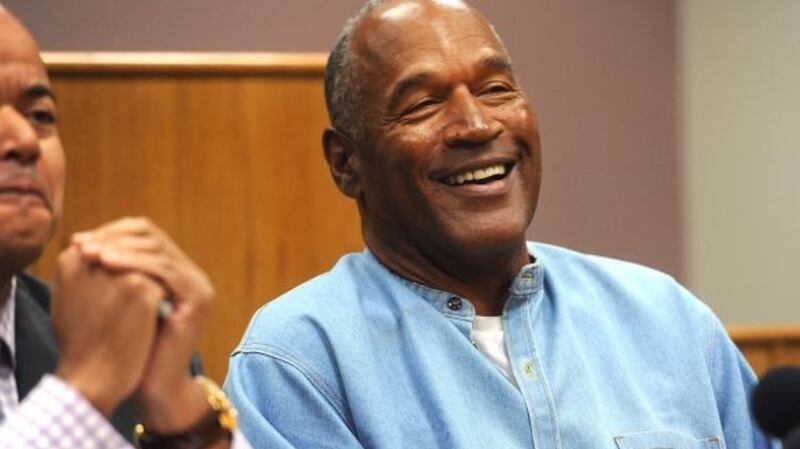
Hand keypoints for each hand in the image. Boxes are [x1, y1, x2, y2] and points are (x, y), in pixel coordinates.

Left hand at [72, 217, 214, 431]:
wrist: (155, 387)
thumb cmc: (130, 349)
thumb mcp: (121, 302)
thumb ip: (116, 273)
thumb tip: (83, 243)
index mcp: (178, 273)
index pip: (147, 236)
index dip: (113, 232)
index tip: (78, 240)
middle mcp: (193, 276)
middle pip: (154, 238)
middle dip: (113, 237)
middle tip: (80, 242)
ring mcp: (199, 287)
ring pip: (158, 251)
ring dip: (119, 248)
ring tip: (88, 252)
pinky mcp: (198, 300)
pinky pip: (165, 271)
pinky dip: (133, 263)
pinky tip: (106, 264)